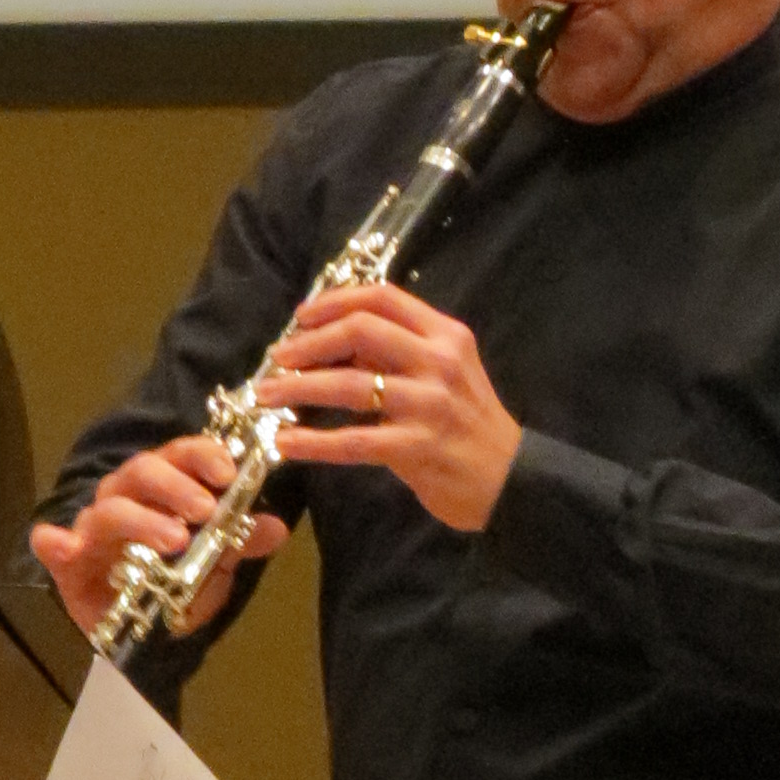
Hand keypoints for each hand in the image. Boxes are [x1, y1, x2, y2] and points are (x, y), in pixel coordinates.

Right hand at [28, 435, 289, 639]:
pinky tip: (64, 547)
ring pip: (110, 508)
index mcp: (163, 488)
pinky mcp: (67, 561)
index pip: (180, 455)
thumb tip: (275, 527)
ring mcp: (94, 527)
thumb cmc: (172, 586)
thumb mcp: (215, 567)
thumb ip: (239, 544)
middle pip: (142, 472)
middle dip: (175, 486)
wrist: (138, 633)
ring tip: (175, 540)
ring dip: (141, 519)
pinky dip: (54, 542)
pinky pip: (50, 544)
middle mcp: (126, 497)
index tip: (228, 473)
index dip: (202, 455)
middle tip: (205, 510)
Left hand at [262, 283, 522, 532]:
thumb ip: (398, 354)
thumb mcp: (445, 374)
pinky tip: (286, 444)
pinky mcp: (418, 448)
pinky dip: (314, 442)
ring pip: (349, 384)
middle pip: (360, 330)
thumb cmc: (470, 426)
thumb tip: (335, 341)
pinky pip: (354, 441)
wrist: (513, 481)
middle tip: (277, 359)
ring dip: (299, 388)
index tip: (300, 318)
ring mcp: (430, 404)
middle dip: (308, 342)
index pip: (382, 298)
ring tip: (266, 396)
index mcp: (445, 335)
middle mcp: (439, 361)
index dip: (334, 302)